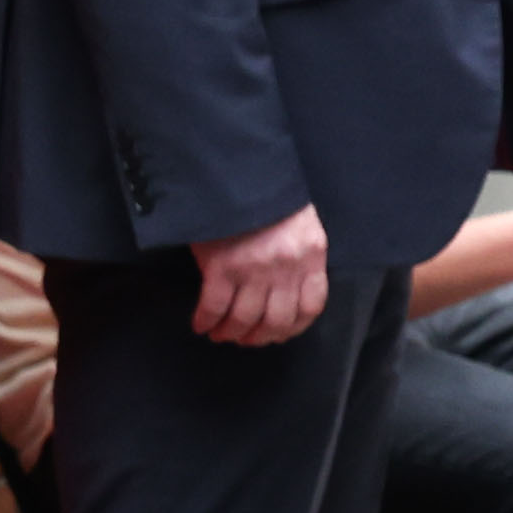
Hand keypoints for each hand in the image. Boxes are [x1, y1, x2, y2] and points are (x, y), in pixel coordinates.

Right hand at [192, 205, 327, 347]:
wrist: (238, 172)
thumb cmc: (269, 197)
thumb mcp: (300, 225)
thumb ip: (300, 257)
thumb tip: (286, 291)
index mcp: (311, 255)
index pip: (311, 305)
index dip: (294, 327)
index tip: (279, 334)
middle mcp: (286, 267)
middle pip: (277, 320)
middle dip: (260, 336)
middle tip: (245, 339)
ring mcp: (253, 268)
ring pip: (245, 318)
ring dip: (231, 332)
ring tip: (221, 334)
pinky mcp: (221, 266)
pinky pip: (214, 306)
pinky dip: (206, 320)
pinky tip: (201, 324)